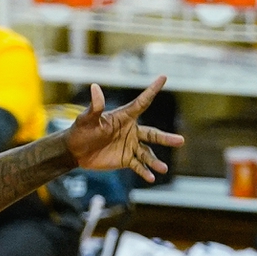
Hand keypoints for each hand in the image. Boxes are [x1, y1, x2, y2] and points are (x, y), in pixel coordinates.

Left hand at [65, 77, 183, 182]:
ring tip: (163, 169)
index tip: (163, 77)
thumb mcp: (87, 119)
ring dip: (155, 161)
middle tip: (181, 141)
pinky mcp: (126, 159)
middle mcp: (131, 130)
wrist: (75, 151)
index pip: (141, 102)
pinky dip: (145, 172)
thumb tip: (94, 87)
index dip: (152, 90)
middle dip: (166, 138)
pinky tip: (151, 178)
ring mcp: (130, 146)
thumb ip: (95, 106)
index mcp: (124, 117)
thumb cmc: (81, 131)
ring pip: (148, 153)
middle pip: (152, 134)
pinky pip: (138, 165)